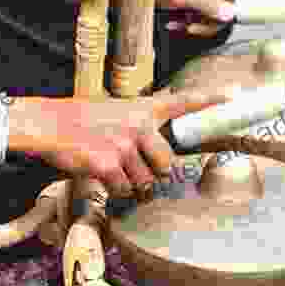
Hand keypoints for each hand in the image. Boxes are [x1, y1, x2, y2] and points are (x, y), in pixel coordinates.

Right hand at [24, 87, 229, 196]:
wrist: (50, 124)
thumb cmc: (81, 119)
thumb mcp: (116, 111)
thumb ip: (141, 124)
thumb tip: (159, 149)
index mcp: (142, 109)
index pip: (181, 102)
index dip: (209, 100)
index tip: (234, 95)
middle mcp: (138, 125)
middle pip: (167, 163)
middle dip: (153, 172)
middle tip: (132, 165)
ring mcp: (124, 145)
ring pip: (145, 182)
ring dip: (131, 183)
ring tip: (111, 167)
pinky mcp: (109, 164)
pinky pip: (124, 190)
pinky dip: (114, 190)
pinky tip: (100, 175)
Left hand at [154, 0, 284, 37]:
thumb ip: (207, 3)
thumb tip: (232, 14)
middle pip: (230, 6)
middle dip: (212, 21)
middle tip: (191, 26)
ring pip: (217, 16)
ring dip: (198, 24)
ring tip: (179, 24)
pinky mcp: (195, 1)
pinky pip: (203, 17)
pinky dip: (189, 22)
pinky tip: (174, 23)